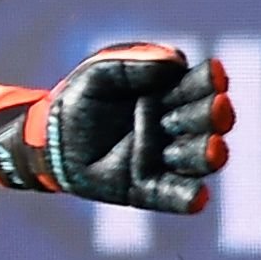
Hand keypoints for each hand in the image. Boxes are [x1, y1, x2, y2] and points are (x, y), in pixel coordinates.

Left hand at [0, 44, 229, 211]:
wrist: (45, 138)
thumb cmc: (79, 100)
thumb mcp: (99, 73)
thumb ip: (133, 62)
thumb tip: (176, 61)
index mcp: (170, 94)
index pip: (201, 86)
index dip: (212, 81)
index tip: (215, 75)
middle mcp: (175, 127)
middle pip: (207, 121)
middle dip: (212, 115)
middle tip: (213, 108)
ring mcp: (163, 158)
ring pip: (198, 159)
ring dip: (208, 153)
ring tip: (212, 148)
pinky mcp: (146, 187)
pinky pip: (173, 196)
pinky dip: (188, 198)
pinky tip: (197, 197)